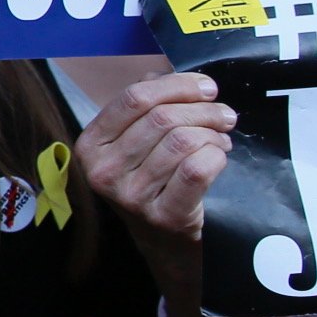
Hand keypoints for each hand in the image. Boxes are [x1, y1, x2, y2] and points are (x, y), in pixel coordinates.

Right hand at [75, 70, 234, 247]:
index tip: (206, 88)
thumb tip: (168, 73)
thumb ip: (144, 105)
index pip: (134, 97)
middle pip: (163, 118)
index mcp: (91, 144)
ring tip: (221, 140)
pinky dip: (217, 156)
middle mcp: (103, 171)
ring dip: (213, 135)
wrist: (165, 243)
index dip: (177, 86)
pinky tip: (219, 158)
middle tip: (225, 115)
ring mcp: (131, 197)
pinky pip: (198, 169)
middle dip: (205, 110)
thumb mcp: (133, 143)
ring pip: (184, 141)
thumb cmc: (154, 181)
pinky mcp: (163, 216)